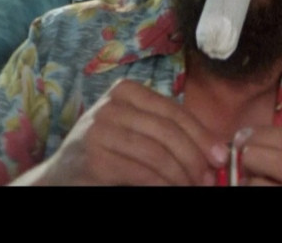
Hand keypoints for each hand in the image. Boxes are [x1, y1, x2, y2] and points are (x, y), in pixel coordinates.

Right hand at [13, 79, 227, 185]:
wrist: (60, 176)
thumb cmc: (108, 153)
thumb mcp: (137, 131)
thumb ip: (168, 132)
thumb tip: (216, 149)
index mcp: (126, 91)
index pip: (175, 112)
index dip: (202, 135)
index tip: (221, 157)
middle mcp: (110, 105)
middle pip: (169, 132)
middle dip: (195, 158)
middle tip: (208, 179)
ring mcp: (99, 130)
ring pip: (158, 154)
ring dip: (182, 175)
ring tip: (192, 186)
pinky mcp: (95, 159)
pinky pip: (143, 173)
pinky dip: (164, 184)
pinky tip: (172, 189)